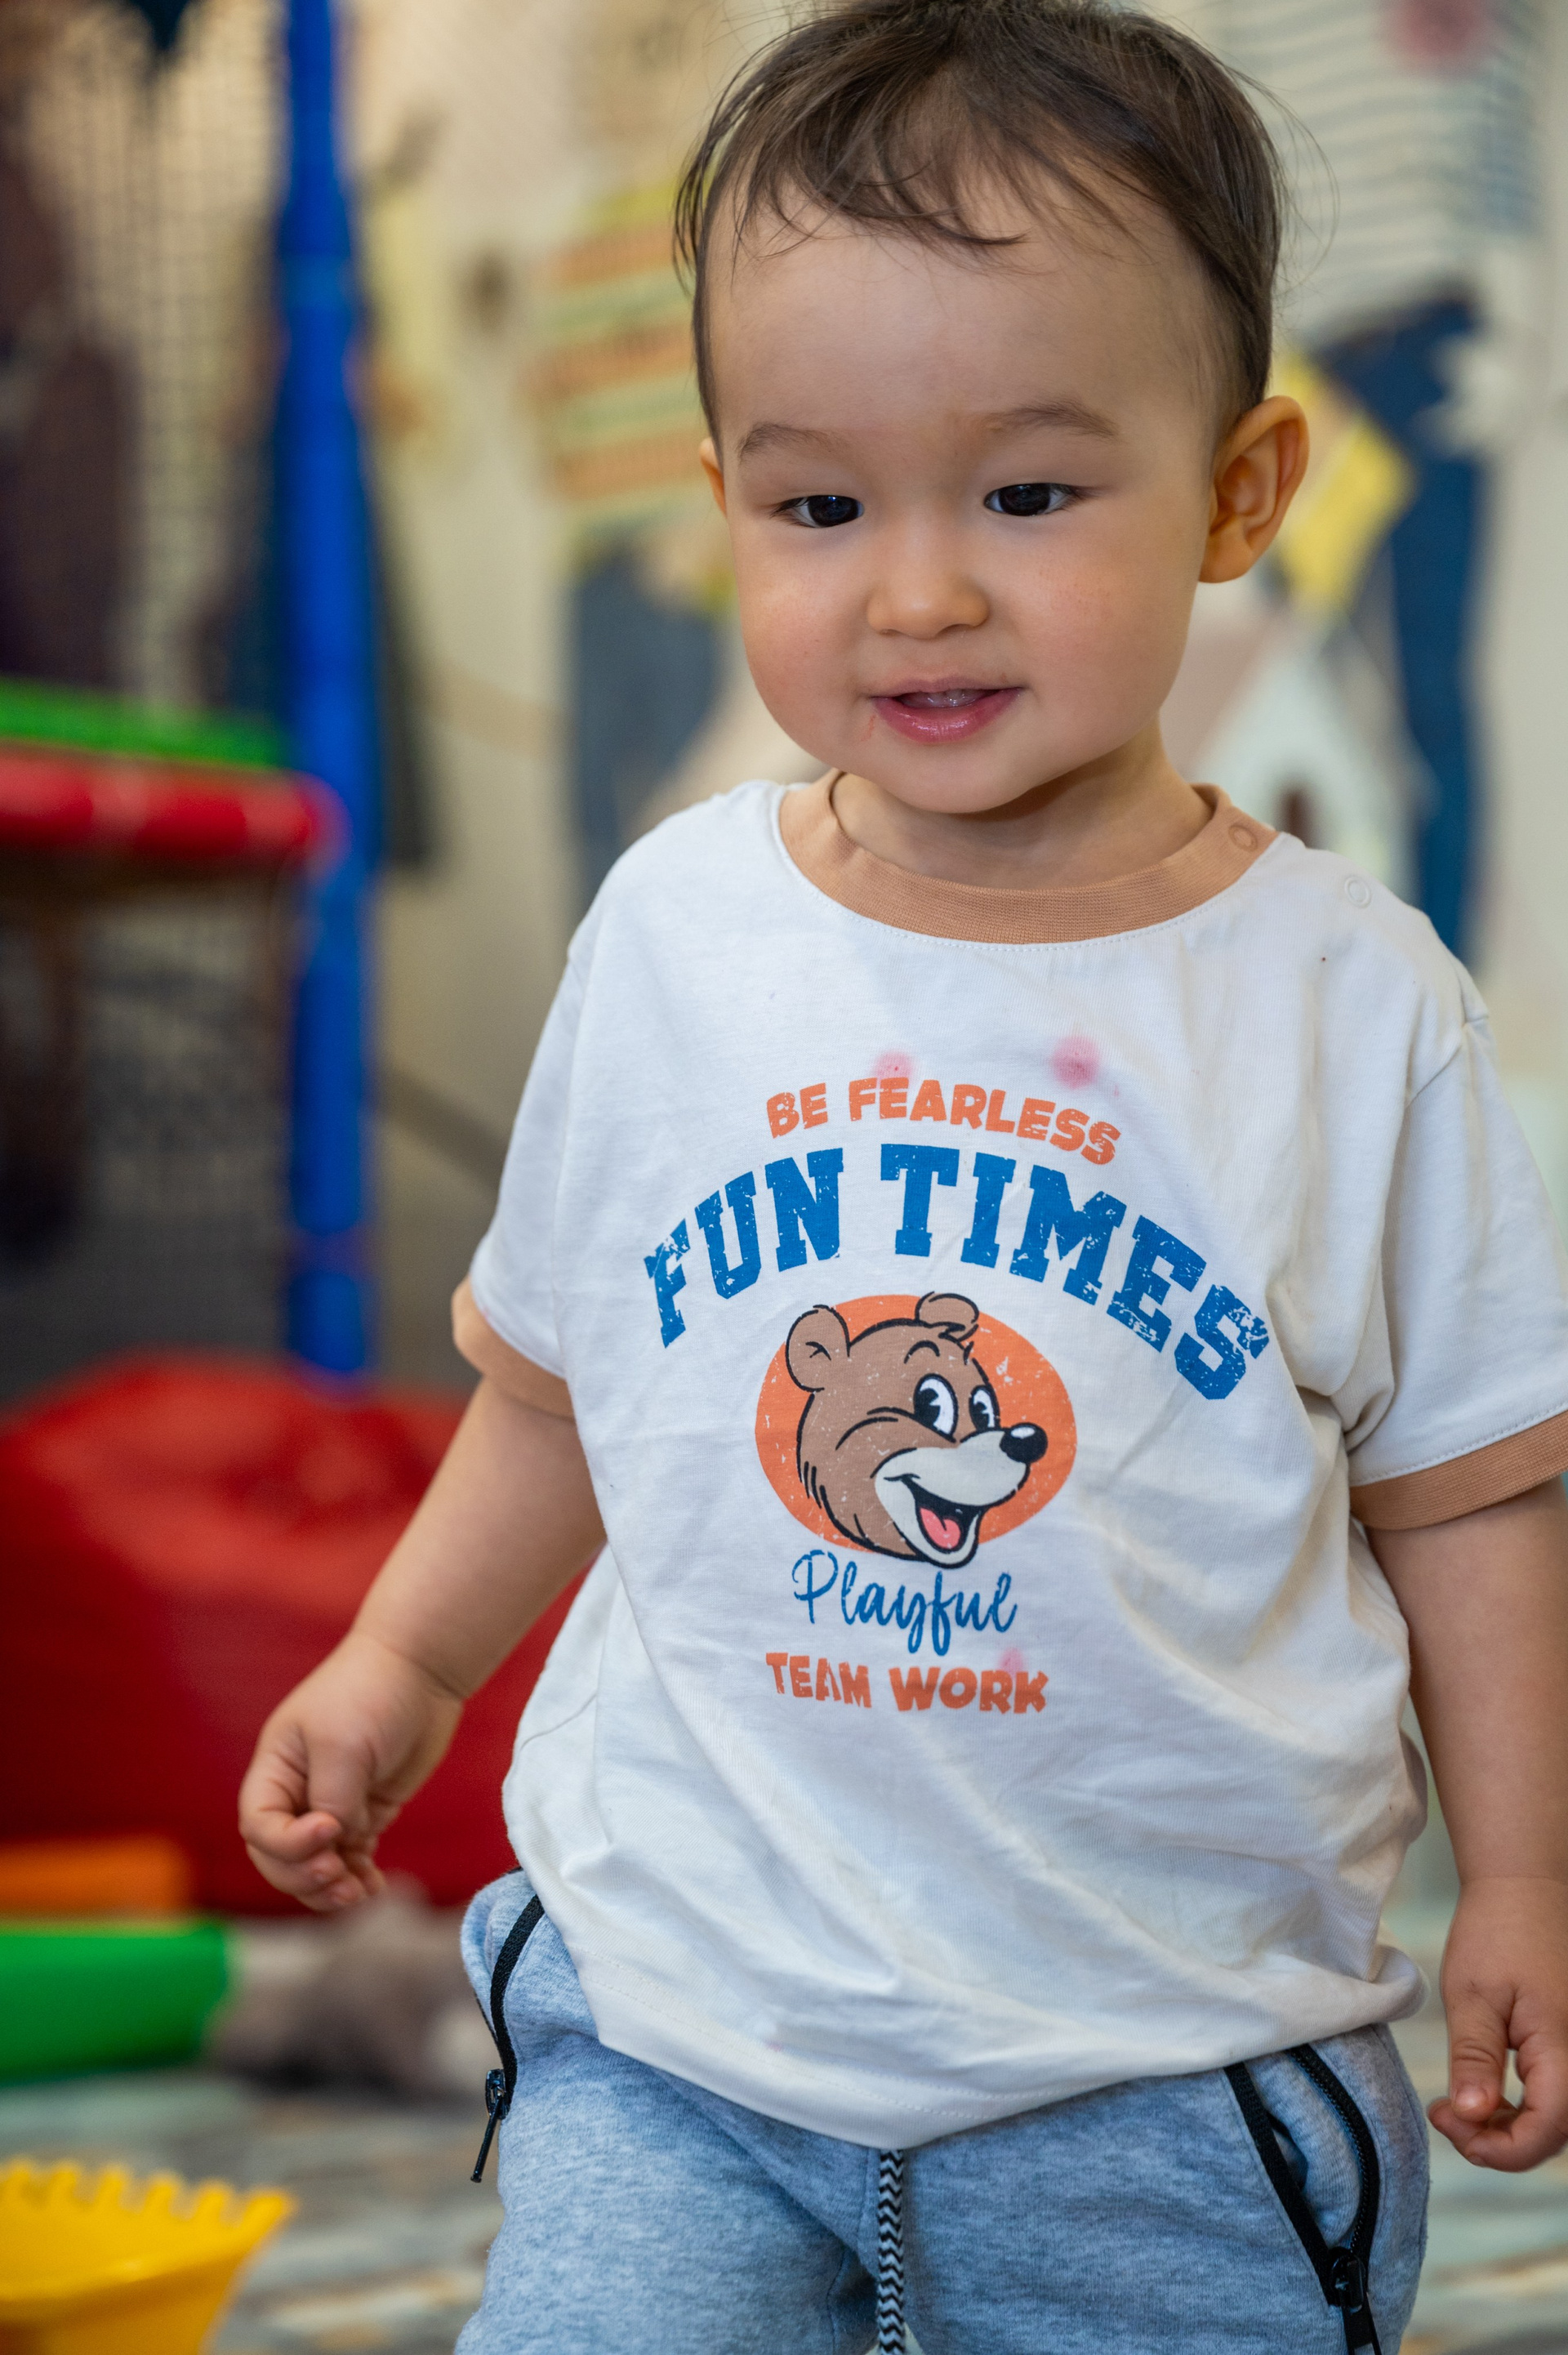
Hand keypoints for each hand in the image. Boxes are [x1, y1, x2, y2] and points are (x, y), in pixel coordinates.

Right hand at [238, 1630, 463, 1910]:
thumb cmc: (372, 1693)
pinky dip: (357, 1877)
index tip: (330, 1829)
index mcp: (276, 1768)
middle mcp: (296, 1790)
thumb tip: (337, 1842)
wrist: (422, 1668)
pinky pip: (350, 1858)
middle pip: (279, 1855)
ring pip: (314, 1864)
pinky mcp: (365, 1810)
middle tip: (338, 1877)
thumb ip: (333, 1799)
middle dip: (304, 1875)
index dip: (287, 1843)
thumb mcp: (343, 1745)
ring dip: (330, 1888)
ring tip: (358, 1894)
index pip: (259, 1825)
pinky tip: (373, 1886)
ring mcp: (331, 1803)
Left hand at [1430, 1876, 1567, 2169]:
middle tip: (1445, 2114)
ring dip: (1507, 2128)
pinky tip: (1483, 2092)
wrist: (1523, 1888)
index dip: (1497, 2149)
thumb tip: (1471, 2117)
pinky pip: (1554, 2095)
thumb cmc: (1496, 1931)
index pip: (1545, 2132)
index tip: (1448, 2121)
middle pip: (1552, 2134)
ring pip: (1554, 2120)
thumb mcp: (1471, 1994)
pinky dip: (1520, 2108)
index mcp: (1564, 2048)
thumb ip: (1474, 2058)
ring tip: (1458, 2105)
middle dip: (1497, 2141)